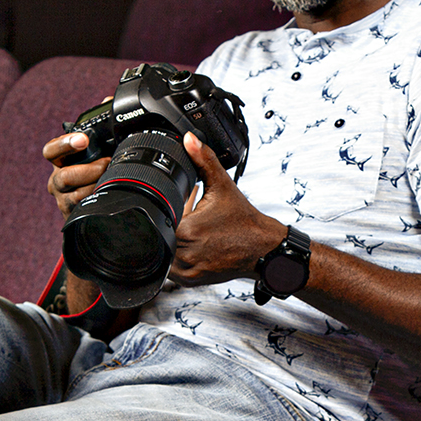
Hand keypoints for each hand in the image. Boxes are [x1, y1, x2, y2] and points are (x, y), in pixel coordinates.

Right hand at [43, 129, 110, 216]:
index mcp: (59, 161)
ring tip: (109, 181)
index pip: (51, 151)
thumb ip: (100, 142)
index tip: (83, 139)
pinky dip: (97, 201)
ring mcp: (62, 199)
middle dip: (90, 170)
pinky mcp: (70, 216)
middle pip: (64, 177)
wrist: (103, 200)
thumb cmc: (102, 171)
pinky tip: (105, 194)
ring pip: (75, 195)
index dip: (65, 144)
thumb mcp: (99, 152)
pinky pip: (83, 210)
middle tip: (106, 164)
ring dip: (96, 186)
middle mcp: (56, 180)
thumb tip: (118, 129)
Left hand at [169, 133, 286, 286]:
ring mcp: (188, 270)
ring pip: (163, 253)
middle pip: (159, 236)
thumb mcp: (223, 185)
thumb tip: (189, 139)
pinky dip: (178, 255)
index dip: (163, 210)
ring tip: (190, 229)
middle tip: (187, 216)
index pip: (158, 219)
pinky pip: (172, 268)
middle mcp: (185, 253)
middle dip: (168, 224)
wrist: (263, 249)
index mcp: (187, 231)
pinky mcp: (191, 280)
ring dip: (171, 241)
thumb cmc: (244, 221)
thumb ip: (204, 159)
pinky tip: (194, 243)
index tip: (175, 205)